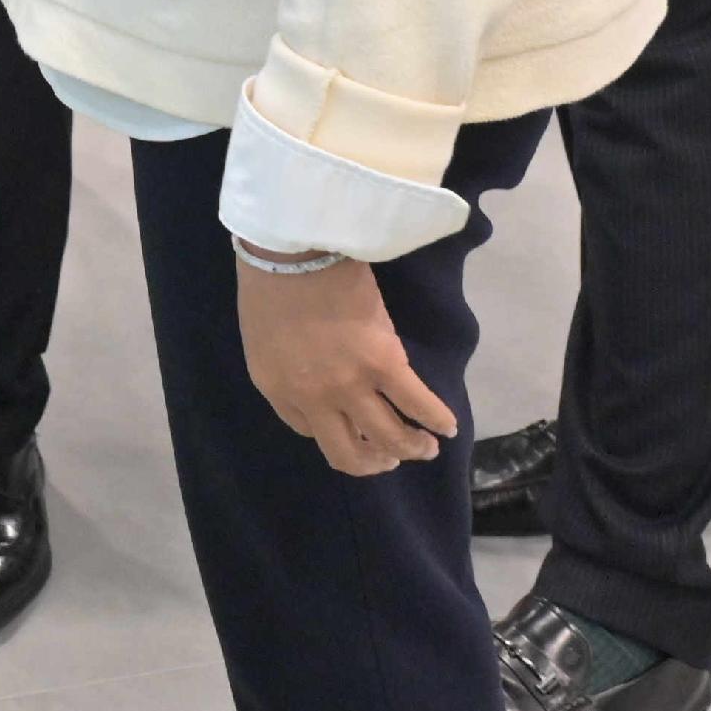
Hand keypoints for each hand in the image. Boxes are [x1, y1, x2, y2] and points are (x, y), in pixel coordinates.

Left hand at [237, 254, 455, 477]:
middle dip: (372, 462)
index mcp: (278, 389)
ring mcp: (350, 385)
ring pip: (388, 437)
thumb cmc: (270, 279)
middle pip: (347, 453)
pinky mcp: (384, 364)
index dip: (333, 432)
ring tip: (427, 447)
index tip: (349, 425)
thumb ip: (285, 366)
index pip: (308, 431)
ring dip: (411, 448)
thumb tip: (314, 378)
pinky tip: (448, 425)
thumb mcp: (261, 337)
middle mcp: (314, 399)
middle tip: (389, 458)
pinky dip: (437, 418)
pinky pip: (417, 403)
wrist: (290, 248)